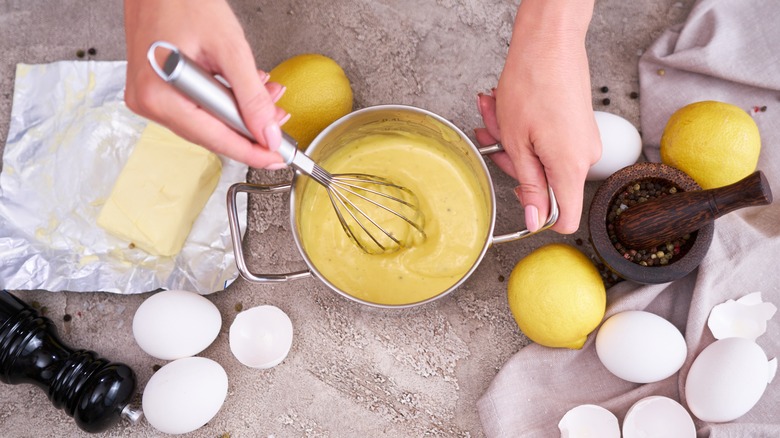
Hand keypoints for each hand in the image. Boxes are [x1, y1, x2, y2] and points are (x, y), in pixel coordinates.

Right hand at [124, 0, 287, 168]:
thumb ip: (251, 96)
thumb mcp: (229, 48)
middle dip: (249, 128)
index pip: (216, 139)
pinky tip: (242, 88)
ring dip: (239, 111)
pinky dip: (223, 100)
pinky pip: (196, 107)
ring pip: (206, 122)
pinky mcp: (156, 89)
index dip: (252, 151)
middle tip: (280, 120)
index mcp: (160, 96)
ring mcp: (149, 97)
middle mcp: (149, 102)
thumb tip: (268, 133)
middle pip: (211, 134)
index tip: (277, 158)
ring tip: (266, 93)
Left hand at [476, 0, 600, 233]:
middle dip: (511, 160)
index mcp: (570, 167)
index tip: (518, 196)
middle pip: (544, 183)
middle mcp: (584, 158)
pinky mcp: (578, 126)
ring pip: (540, 157)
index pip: (565, 219)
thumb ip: (529, 185)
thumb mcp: (517, 142)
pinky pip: (547, 140)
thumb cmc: (532, 82)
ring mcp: (583, 141)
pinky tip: (508, 108)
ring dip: (512, 138)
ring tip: (495, 111)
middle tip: (491, 135)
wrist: (550, 41)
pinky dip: (525, 128)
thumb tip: (534, 219)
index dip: (538, 215)